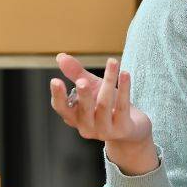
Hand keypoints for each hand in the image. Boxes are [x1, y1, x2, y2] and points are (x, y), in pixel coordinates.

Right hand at [49, 53, 157, 174]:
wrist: (131, 129)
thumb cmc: (107, 106)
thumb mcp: (92, 88)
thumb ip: (77, 74)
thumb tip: (60, 56)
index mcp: (75, 117)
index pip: (62, 108)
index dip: (58, 96)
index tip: (55, 80)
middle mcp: (87, 126)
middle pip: (84, 109)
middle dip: (83, 94)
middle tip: (82, 81)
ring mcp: (105, 130)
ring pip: (105, 104)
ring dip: (109, 81)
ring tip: (113, 62)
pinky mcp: (122, 129)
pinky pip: (123, 106)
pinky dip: (125, 88)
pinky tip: (125, 73)